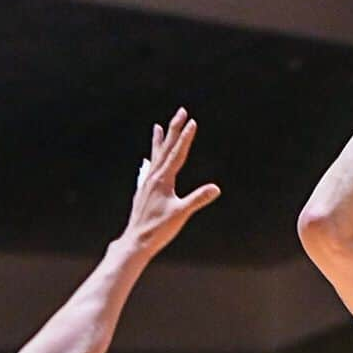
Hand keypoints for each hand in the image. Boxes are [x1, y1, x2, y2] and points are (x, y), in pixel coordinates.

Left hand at [120, 108, 220, 257]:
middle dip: (174, 129)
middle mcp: (153, 177)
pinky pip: (147, 170)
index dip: (186, 137)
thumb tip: (216, 188)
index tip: (192, 121)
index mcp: (163, 179)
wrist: (136, 240)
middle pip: (165, 148)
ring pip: (154, 156)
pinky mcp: (143, 192)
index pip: (177, 153)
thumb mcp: (181, 214)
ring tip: (157, 127)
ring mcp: (146, 183)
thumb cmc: (159, 229)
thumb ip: (198, 199)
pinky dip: (149, 162)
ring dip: (158, 141)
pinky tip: (146, 162)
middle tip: (180, 112)